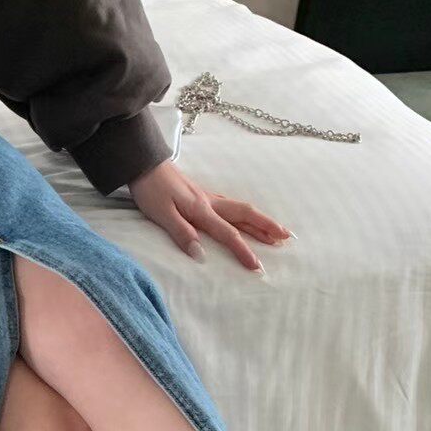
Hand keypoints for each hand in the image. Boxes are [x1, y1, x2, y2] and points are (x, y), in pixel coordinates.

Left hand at [127, 160, 291, 273]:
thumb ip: (182, 234)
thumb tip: (202, 256)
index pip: (228, 234)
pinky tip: (247, 218)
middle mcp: (210, 203)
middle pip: (245, 215)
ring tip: (275, 232)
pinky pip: (231, 206)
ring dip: (260, 221)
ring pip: (240, 210)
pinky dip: (245, 214)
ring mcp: (207, 197)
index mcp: (201, 210)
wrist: (144, 162)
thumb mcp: (161, 214)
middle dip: (267, 227)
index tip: (258, 267)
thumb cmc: (150, 189)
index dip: (244, 251)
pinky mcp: (202, 195)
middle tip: (287, 239)